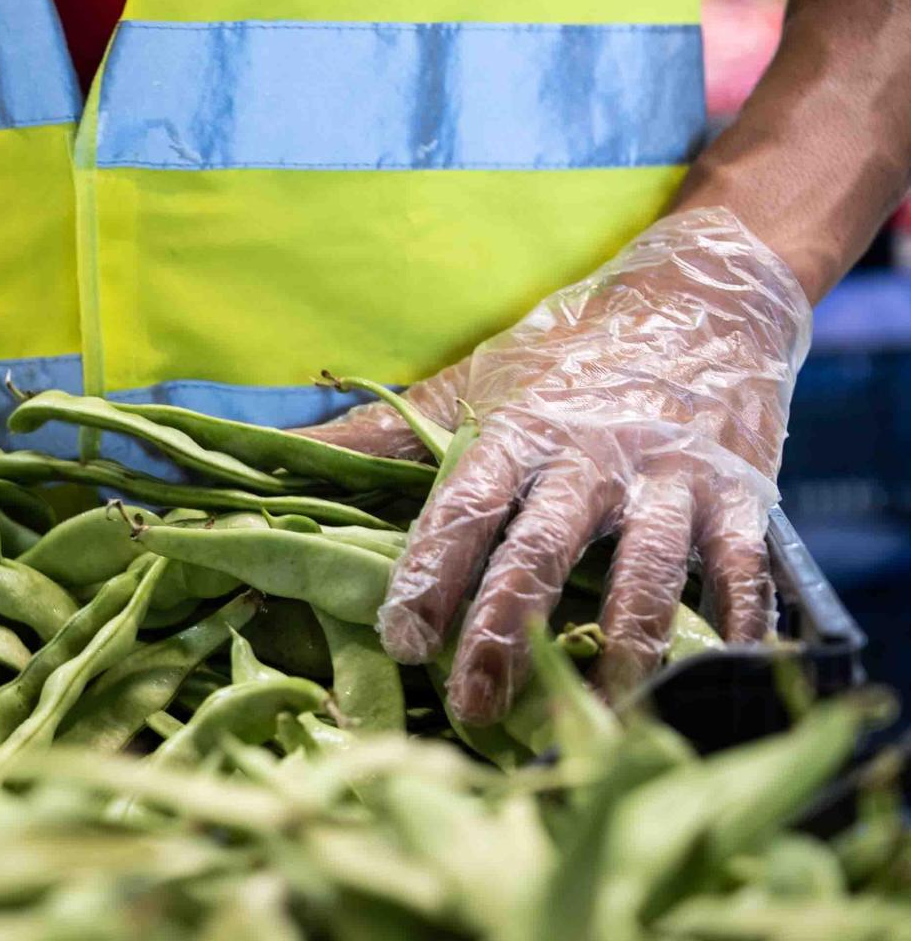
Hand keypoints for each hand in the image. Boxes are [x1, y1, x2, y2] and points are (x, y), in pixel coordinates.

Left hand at [299, 209, 811, 722]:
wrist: (704, 296)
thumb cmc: (566, 355)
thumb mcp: (471, 383)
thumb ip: (381, 434)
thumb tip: (270, 449)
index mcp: (517, 431)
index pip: (462, 507)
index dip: (429, 574)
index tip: (402, 638)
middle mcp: (589, 455)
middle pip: (541, 550)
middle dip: (504, 630)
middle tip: (472, 704)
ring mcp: (669, 476)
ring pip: (645, 571)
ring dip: (622, 648)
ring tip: (599, 716)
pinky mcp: (740, 494)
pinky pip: (742, 568)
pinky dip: (736, 625)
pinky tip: (722, 673)